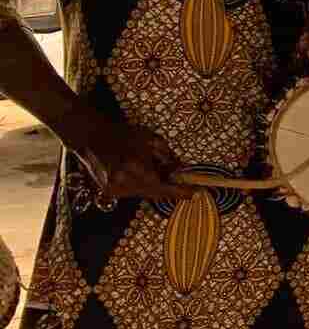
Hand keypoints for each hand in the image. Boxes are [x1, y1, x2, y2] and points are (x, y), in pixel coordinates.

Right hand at [68, 112, 190, 202]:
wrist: (92, 137)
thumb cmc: (124, 135)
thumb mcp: (151, 140)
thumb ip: (168, 157)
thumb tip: (181, 171)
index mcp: (136, 169)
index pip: (164, 187)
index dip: (181, 192)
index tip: (195, 193)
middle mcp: (124, 182)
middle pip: (155, 193)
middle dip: (170, 189)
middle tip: (183, 184)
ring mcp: (114, 189)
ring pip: (144, 194)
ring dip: (155, 186)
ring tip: (157, 173)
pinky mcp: (108, 192)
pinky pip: (132, 192)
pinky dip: (141, 186)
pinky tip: (141, 174)